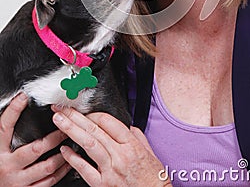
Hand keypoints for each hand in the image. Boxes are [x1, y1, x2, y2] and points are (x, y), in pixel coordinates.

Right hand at [0, 93, 70, 185]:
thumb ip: (5, 134)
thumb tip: (15, 107)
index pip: (4, 128)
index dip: (13, 111)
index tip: (23, 97)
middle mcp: (7, 166)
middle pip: (35, 149)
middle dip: (54, 137)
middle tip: (65, 127)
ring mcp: (17, 182)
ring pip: (46, 166)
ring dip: (62, 154)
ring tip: (70, 143)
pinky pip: (48, 182)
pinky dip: (61, 171)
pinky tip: (67, 162)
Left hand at [52, 107, 171, 186]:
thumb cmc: (153, 177)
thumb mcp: (149, 151)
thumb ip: (135, 136)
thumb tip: (125, 127)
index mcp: (131, 144)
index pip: (107, 121)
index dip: (92, 114)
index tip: (82, 111)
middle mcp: (120, 155)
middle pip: (94, 129)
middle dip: (75, 116)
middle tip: (62, 108)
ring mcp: (110, 170)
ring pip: (88, 144)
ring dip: (71, 130)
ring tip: (58, 121)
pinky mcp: (103, 185)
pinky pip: (85, 169)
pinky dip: (73, 158)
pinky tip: (64, 150)